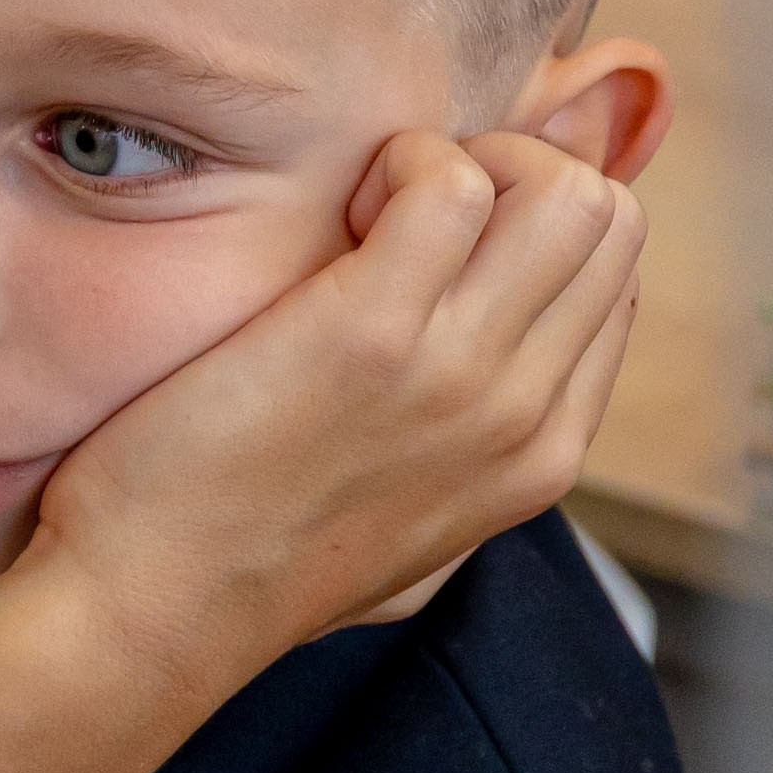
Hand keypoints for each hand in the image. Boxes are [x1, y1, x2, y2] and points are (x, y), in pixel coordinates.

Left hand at [31, 128, 645, 686]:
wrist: (157, 608)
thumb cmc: (253, 560)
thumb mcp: (411, 536)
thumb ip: (470, 464)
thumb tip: (495, 391)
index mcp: (544, 456)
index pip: (615, 279)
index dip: (531, 226)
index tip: (436, 247)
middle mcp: (525, 415)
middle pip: (608, 219)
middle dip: (514, 178)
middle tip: (407, 214)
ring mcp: (460, 374)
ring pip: (563, 192)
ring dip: (463, 167)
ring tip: (374, 214)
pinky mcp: (373, 332)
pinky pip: (450, 182)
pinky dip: (399, 165)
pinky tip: (339, 213)